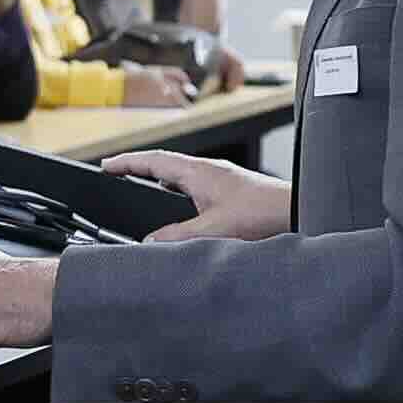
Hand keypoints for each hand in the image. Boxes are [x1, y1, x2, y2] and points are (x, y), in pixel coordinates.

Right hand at [105, 150, 290, 241]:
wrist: (296, 211)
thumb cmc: (263, 213)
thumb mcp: (213, 229)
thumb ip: (177, 236)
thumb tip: (151, 242)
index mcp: (199, 172)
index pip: (153, 161)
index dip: (126, 163)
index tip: (106, 166)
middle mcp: (208, 170)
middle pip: (164, 163)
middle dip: (137, 167)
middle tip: (117, 173)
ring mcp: (220, 178)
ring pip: (180, 173)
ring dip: (158, 177)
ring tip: (141, 186)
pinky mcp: (230, 189)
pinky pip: (194, 183)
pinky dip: (177, 189)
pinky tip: (178, 204)